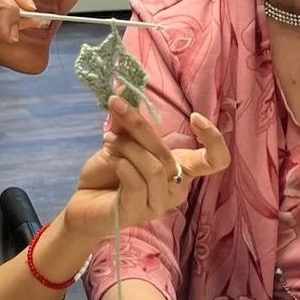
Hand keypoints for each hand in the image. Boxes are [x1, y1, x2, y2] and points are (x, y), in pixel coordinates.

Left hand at [62, 96, 228, 240]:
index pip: (216, 161)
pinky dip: (123, 165)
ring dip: (127, 148)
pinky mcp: (138, 212)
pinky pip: (138, 184)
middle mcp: (175, 188)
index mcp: (180, 169)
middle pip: (168, 154)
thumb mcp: (121, 141)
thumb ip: (128, 121)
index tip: (195, 117)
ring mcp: (159, 203)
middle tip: (117, 107)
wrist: (84, 203)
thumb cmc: (108, 173)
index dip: (214, 139)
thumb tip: (124, 88)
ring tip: (108, 142)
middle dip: (140, 126)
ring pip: (154, 168)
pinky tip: (112, 161)